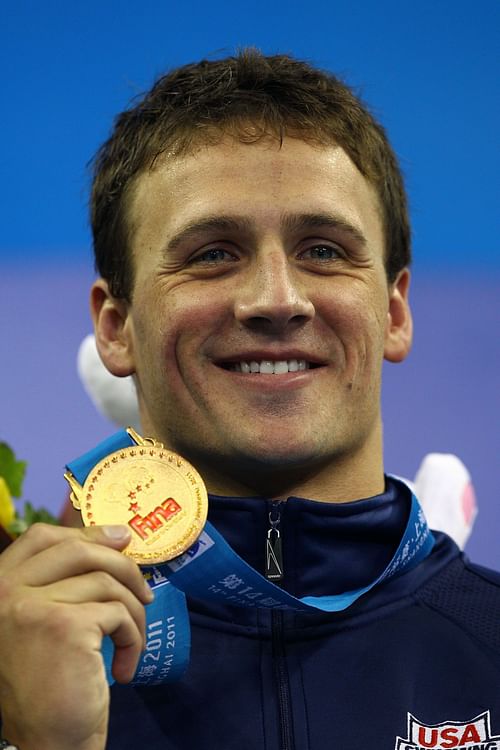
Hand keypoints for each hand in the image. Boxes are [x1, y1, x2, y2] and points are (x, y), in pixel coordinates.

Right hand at [0, 523, 152, 749]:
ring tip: (131, 644)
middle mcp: (5, 592)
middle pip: (79, 550)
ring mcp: (32, 606)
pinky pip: (118, 612)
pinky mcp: (65, 625)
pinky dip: (132, 638)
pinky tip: (122, 668)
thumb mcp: (47, 622)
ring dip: (133, 613)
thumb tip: (120, 534)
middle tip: (146, 595)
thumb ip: (65, 581)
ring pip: (107, 582)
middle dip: (124, 566)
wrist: (46, 745)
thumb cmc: (51, 684)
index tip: (121, 539)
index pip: (40, 536)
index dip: (85, 532)